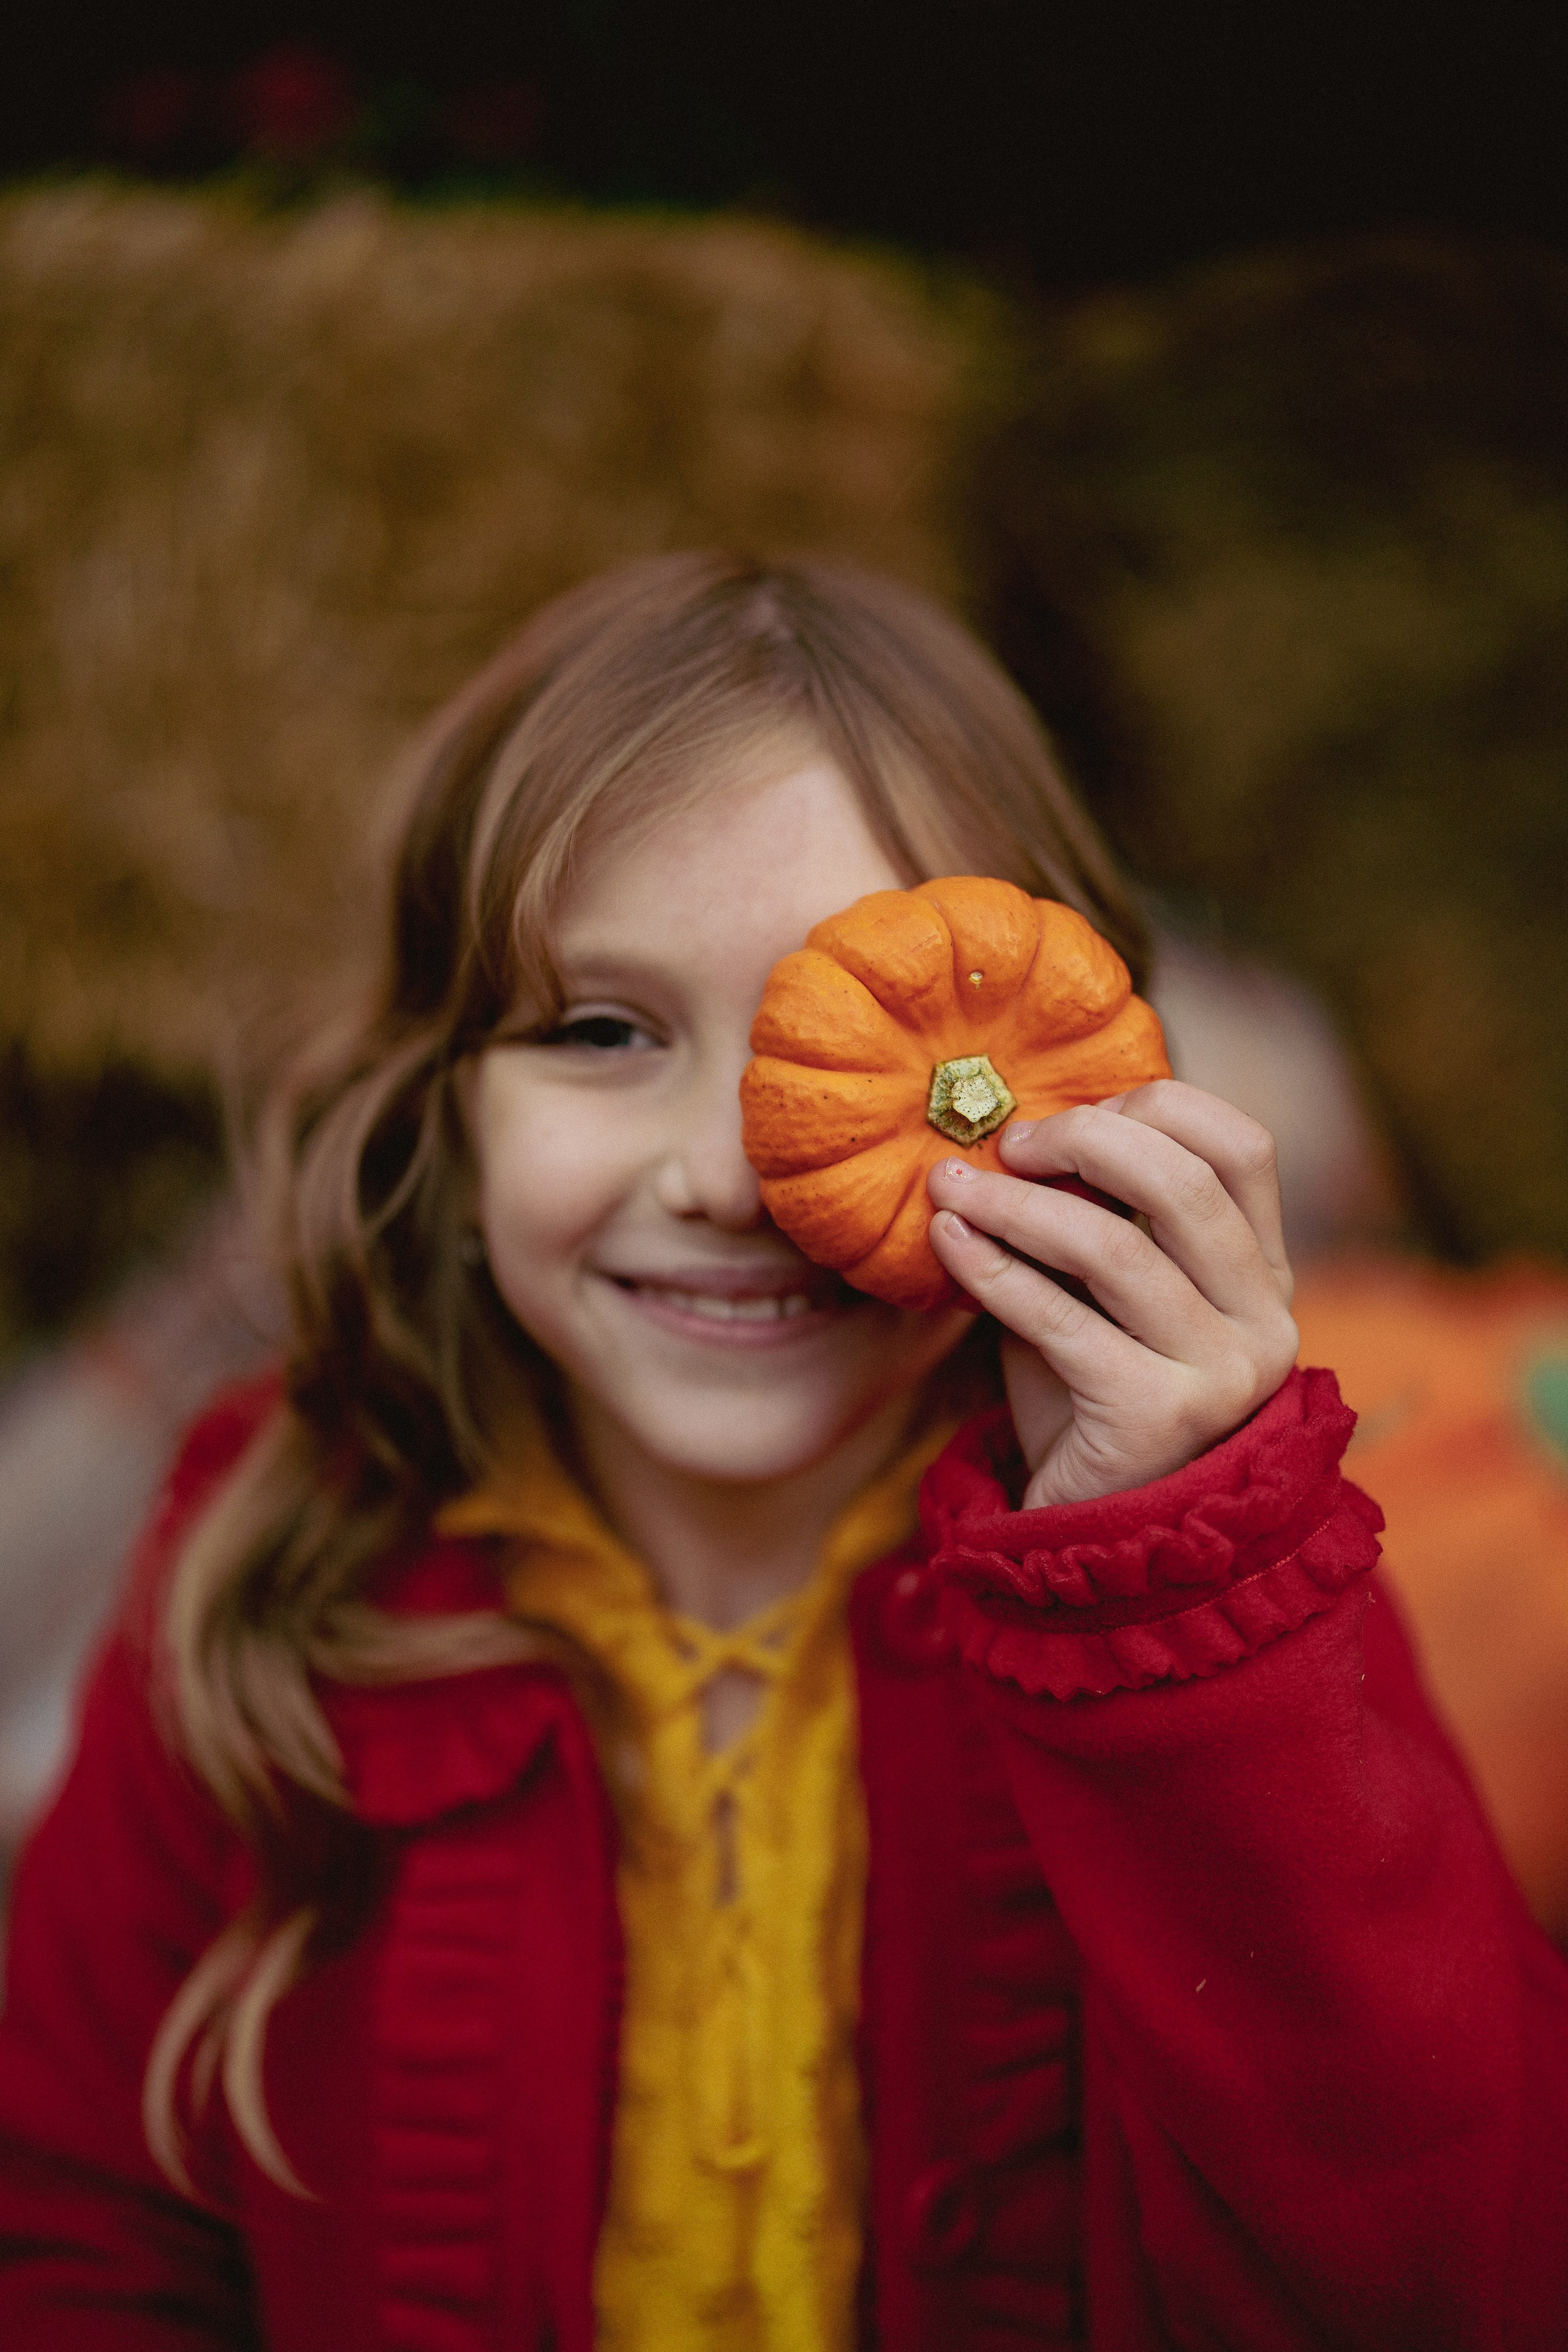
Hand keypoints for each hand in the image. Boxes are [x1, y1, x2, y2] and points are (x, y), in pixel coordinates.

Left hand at [926, 1081, 1298, 1508]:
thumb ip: (1091, 1213)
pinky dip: (995, 1271)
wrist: (1088, 1527)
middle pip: (1184, 1183)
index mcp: (1265, 1273)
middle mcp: (1264, 1320)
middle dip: (1083, 1141)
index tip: (1068, 1112)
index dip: (1155, 1107)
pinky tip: (948, 1243)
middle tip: (1006, 1144)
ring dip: (1016, 1206)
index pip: (1243, 1147)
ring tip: (950, 1189)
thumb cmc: (1086, 1390)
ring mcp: (1221, 1374)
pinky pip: (1064, 1321)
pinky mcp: (1157, 1418)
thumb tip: (1018, 1127)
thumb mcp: (1102, 1289)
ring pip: (1115, 1249)